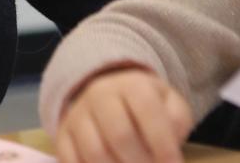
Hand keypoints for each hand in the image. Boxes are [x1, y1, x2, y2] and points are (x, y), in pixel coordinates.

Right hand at [56, 67, 192, 162]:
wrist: (107, 95)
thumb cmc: (145, 107)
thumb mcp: (169, 104)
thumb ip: (177, 121)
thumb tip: (169, 144)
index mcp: (132, 84)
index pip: (147, 111)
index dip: (163, 144)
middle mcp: (100, 95)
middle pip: (120, 136)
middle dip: (141, 162)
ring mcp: (77, 116)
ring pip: (94, 153)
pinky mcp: (62, 136)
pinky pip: (71, 161)